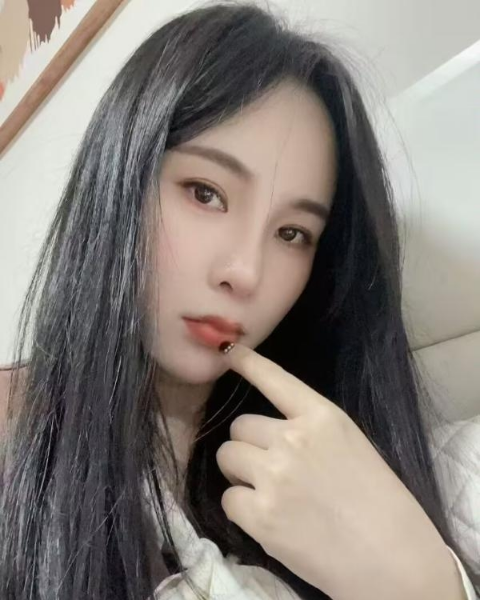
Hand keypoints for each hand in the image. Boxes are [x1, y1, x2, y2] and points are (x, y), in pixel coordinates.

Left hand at [215, 343, 459, 599]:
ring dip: (240, 472)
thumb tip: (271, 431)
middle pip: (240, 426)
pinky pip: (228, 497)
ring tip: (267, 493)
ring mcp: (274, 475)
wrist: (392, 560)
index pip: (275, 379)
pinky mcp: (260, 514)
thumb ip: (311, 430)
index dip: (248, 363)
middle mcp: (293, 439)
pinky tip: (267, 518)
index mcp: (322, 417)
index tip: (230, 352)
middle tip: (271, 469)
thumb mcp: (351, 445)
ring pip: (228, 456)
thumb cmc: (379, 501)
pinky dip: (241, 507)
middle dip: (249, 445)